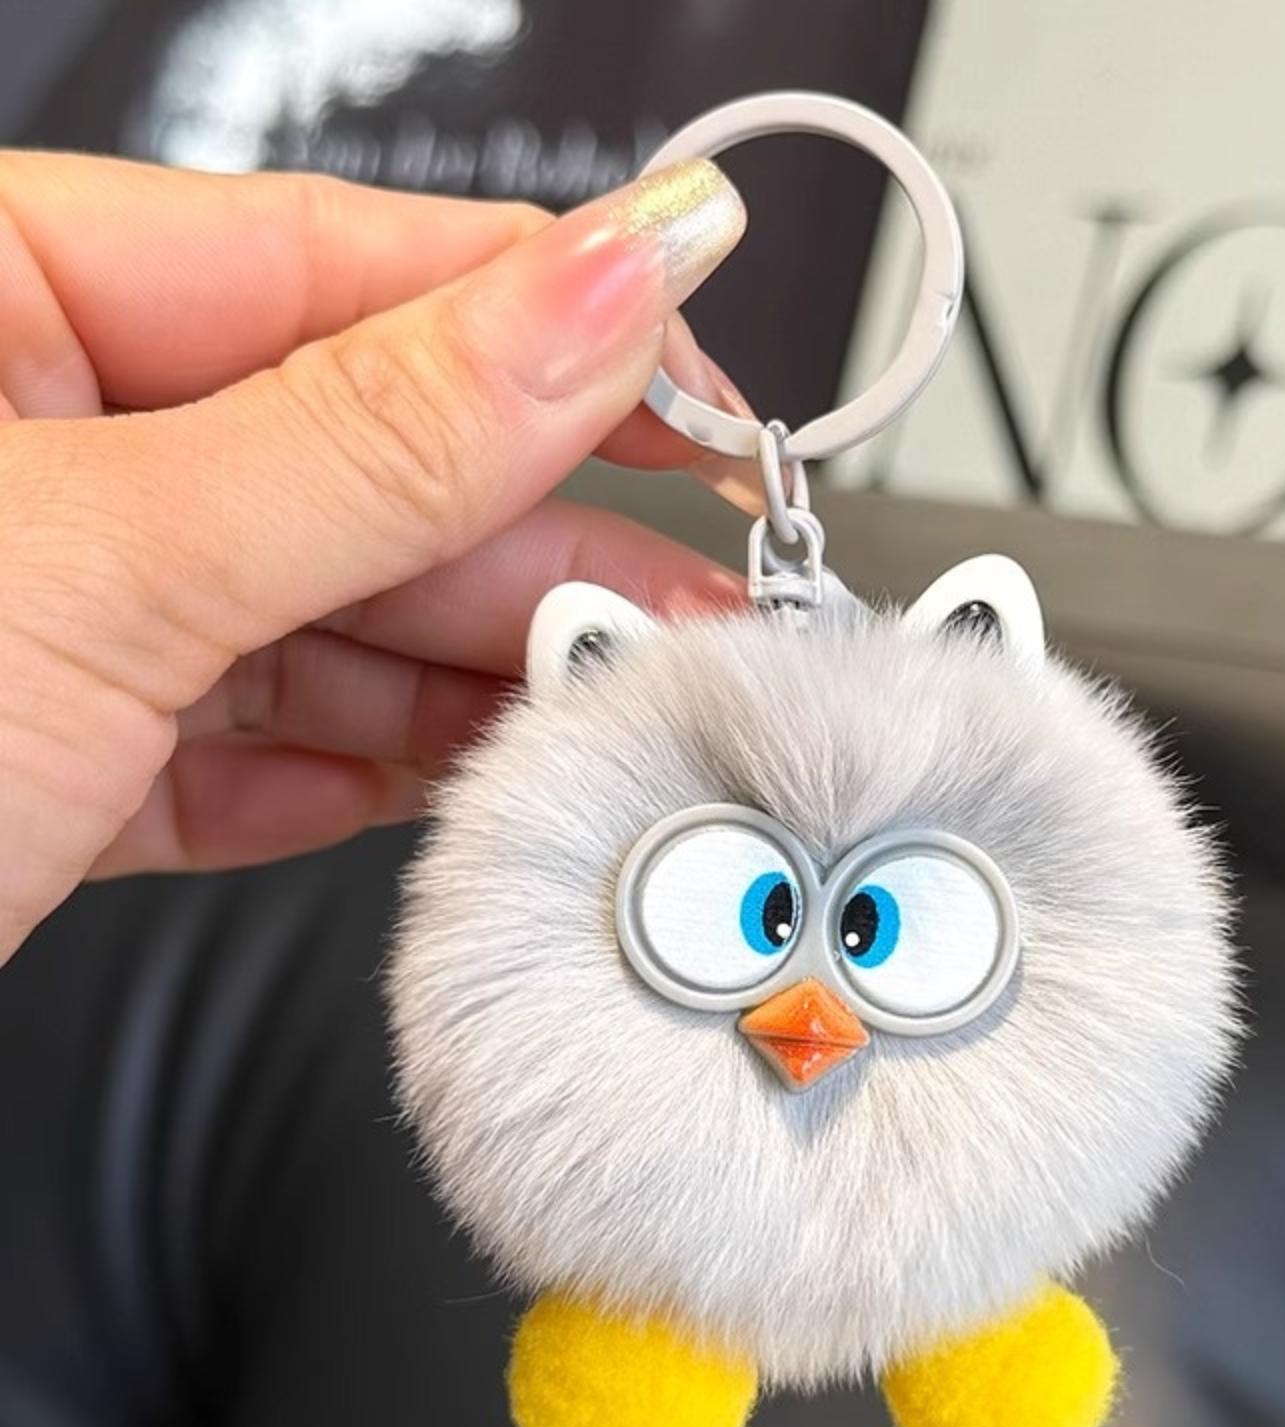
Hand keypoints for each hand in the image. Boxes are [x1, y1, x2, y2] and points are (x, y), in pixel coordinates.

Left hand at [0, 152, 751, 961]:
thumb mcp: (102, 556)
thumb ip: (379, 430)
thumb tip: (591, 293)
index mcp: (6, 293)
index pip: (353, 267)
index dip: (554, 323)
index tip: (701, 381)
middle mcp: (43, 437)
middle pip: (371, 462)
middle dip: (535, 551)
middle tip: (677, 614)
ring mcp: (66, 604)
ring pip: (334, 614)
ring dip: (468, 681)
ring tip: (587, 715)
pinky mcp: (72, 753)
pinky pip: (268, 737)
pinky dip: (364, 772)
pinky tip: (443, 786)